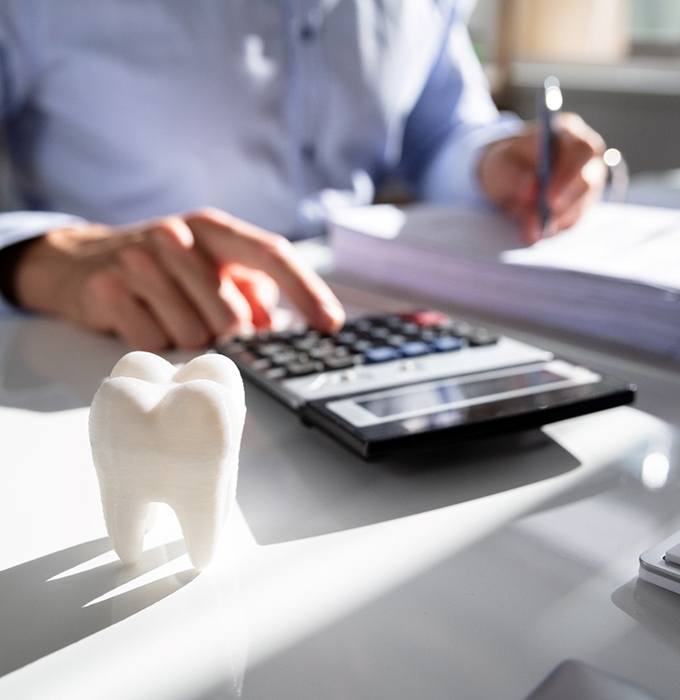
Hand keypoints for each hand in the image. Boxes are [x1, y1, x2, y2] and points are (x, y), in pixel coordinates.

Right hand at [14, 208, 344, 349]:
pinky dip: (155, 342)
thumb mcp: (209, 266)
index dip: (307, 291)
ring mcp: (139, 260)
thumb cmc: (162, 268)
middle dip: (226, 334)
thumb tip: (274, 327)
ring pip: (193, 336)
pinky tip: (141, 318)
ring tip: (166, 314)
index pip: (272, 254)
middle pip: (232, 317)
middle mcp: (178, 236)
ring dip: (187, 340)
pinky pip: (154, 343)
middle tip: (202, 321)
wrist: (79, 261)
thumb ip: (249, 291)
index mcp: (213, 228)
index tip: (331, 324)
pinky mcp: (107, 289)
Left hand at [479, 113, 606, 242]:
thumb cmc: (506, 162)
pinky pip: (572, 220)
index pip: (582, 150)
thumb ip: (512, 175)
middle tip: (542, 222)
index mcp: (568, 133)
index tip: (549, 199)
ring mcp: (589, 181)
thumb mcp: (499, 164)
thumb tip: (531, 191)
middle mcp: (586, 157)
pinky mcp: (582, 204)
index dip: (568, 175)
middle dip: (564, 204)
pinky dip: (553, 228)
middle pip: (589, 181)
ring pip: (581, 205)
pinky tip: (534, 231)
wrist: (506, 175)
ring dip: (555, 220)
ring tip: (529, 230)